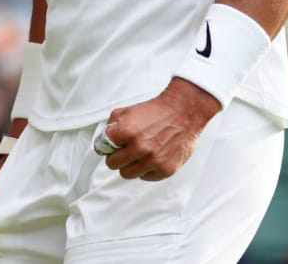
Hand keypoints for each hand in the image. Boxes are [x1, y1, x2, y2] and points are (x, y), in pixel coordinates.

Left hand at [103, 78, 220, 180]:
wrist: (184, 112)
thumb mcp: (128, 111)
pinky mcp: (165, 169)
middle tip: (124, 152)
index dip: (108, 146)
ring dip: (130, 165)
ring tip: (138, 156)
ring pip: (127, 174)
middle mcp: (140, 147)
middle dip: (117, 158)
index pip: (104, 149)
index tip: (113, 146)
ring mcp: (153, 160)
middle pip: (114, 165)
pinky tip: (152, 158)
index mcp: (127, 131)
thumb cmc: (156, 111)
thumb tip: (103, 140)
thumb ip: (112, 125)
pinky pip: (146, 177)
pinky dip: (146, 170)